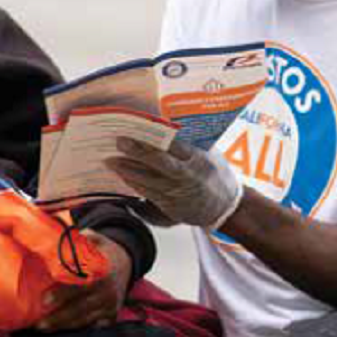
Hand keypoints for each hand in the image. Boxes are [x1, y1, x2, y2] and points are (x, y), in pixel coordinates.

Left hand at [37, 231, 131, 332]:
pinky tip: (59, 328)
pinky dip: (76, 327)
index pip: (81, 285)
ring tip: (43, 327)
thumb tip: (51, 243)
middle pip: (81, 308)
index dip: (62, 294)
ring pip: (85, 319)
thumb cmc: (100, 250)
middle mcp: (108, 290)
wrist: (125, 262)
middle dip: (58, 317)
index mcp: (102, 271)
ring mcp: (111, 305)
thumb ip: (75, 242)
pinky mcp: (112, 315)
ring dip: (63, 325)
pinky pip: (93, 325)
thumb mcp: (92, 239)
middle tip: (38, 323)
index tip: (44, 300)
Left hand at [107, 137, 242, 228]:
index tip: (139, 128)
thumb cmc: (217, 176)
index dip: (156, 138)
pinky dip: (134, 184)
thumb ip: (191, 145)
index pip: (175, 147)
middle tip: (119, 142)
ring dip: (128, 171)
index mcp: (199, 161)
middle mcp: (188, 177)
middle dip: (137, 153)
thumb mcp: (211, 156)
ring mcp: (178, 194)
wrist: (225, 208)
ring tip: (111, 160)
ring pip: (149, 181)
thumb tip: (166, 129)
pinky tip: (122, 176)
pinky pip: (148, 194)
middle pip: (159, 164)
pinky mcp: (171, 207)